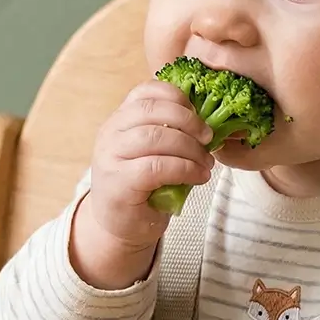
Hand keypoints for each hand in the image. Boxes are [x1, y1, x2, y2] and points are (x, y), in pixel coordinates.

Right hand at [69, 81, 214, 287]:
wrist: (120, 227)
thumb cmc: (143, 187)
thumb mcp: (152, 152)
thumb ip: (168, 132)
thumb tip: (209, 121)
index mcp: (119, 120)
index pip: (144, 92)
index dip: (176, 96)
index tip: (198, 112)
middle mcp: (110, 134)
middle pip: (151, 111)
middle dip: (188, 121)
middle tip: (209, 137)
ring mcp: (110, 158)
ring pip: (155, 138)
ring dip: (190, 149)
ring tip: (206, 162)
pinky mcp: (119, 183)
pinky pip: (157, 167)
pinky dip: (185, 169)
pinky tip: (199, 176)